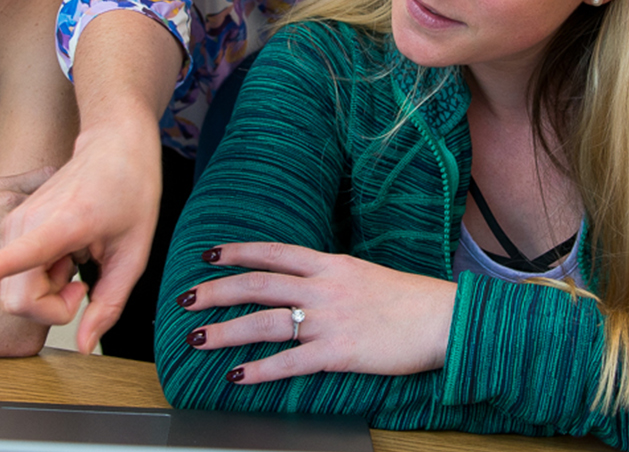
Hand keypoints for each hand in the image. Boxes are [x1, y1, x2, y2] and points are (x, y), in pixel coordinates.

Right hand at [0, 119, 160, 351]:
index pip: (17, 253)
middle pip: (16, 297)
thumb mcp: (134, 253)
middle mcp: (26, 222)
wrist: (114, 142)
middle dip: (49, 310)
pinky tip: (64, 256)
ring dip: (46, 293)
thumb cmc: (130, 188)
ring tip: (76, 263)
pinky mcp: (11, 226)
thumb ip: (109, 303)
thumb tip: (85, 347)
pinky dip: (40, 278)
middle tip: (82, 287)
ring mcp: (14, 222)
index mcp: (62, 223)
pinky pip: (14, 274)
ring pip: (13, 290)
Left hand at [177, 242, 456, 384]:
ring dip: (226, 331)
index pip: (273, 252)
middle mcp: (324, 288)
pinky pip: (290, 362)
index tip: (209, 255)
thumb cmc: (409, 300)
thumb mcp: (364, 274)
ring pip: (265, 322)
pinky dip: (259, 370)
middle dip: (216, 291)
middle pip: (258, 285)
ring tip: (198, 339)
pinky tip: (237, 377)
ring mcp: (329, 320)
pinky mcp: (339, 352)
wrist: (443, 319)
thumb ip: (330, 278)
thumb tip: (301, 282)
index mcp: (331, 265)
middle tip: (185, 299)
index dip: (237, 252)